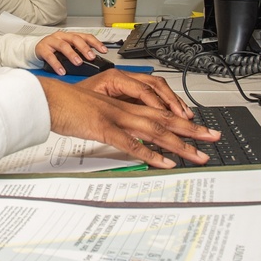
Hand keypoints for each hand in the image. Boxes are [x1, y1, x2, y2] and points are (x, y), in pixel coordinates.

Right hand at [36, 32, 108, 74]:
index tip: (104, 51)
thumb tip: (94, 61)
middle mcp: (62, 36)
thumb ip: (79, 53)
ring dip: (72, 54)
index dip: (95, 43)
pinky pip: (50, 56)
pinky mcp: (42, 48)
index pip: (85, 36)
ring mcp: (51, 41)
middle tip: (91, 57)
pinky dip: (57, 64)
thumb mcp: (68, 49)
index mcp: (70, 35)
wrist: (35, 49)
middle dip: (84, 48)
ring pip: (63, 46)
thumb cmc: (54, 49)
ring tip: (78, 62)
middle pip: (75, 39)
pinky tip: (62, 71)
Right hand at [36, 74, 219, 167]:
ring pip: (155, 130)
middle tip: (213, 138)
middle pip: (165, 119)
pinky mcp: (104, 128)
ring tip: (198, 155)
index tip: (198, 128)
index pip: (158, 111)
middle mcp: (124, 109)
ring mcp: (115, 118)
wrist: (47, 99)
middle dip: (192, 130)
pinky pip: (132, 143)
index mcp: (122, 104)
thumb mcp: (93, 114)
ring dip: (179, 144)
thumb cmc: (65, 105)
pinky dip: (150, 153)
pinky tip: (164, 162)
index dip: (180, 119)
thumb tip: (122, 138)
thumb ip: (110, 124)